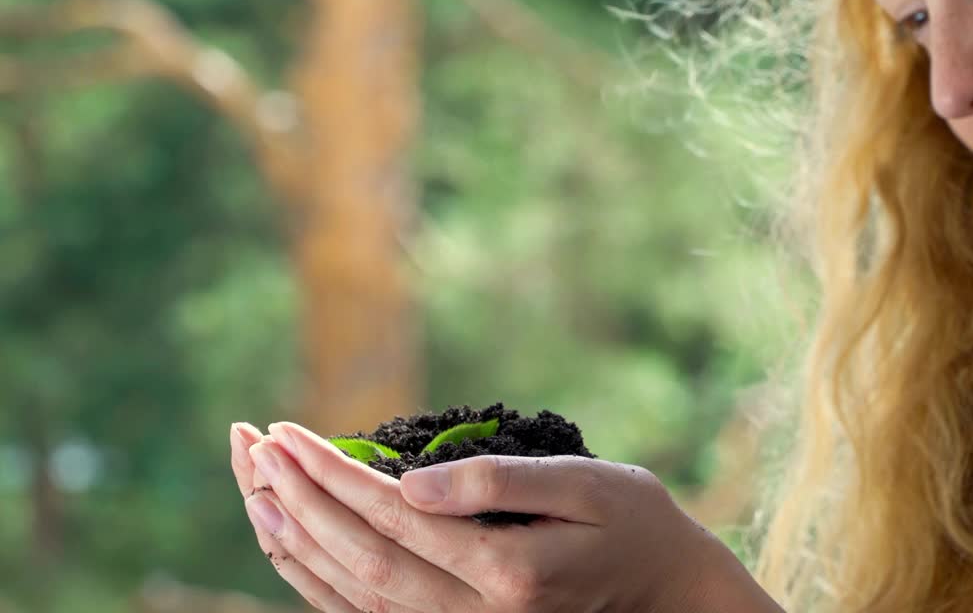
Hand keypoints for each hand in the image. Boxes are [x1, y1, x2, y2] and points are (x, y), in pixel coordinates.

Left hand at [229, 421, 781, 612]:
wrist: (664, 591)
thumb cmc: (634, 523)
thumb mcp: (588, 486)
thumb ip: (499, 485)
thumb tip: (412, 484)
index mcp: (508, 573)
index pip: (394, 518)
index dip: (334, 476)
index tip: (289, 433)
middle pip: (359, 560)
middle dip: (299, 501)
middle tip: (252, 446)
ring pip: (353, 595)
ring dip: (296, 539)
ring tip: (253, 485)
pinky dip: (318, 580)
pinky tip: (290, 542)